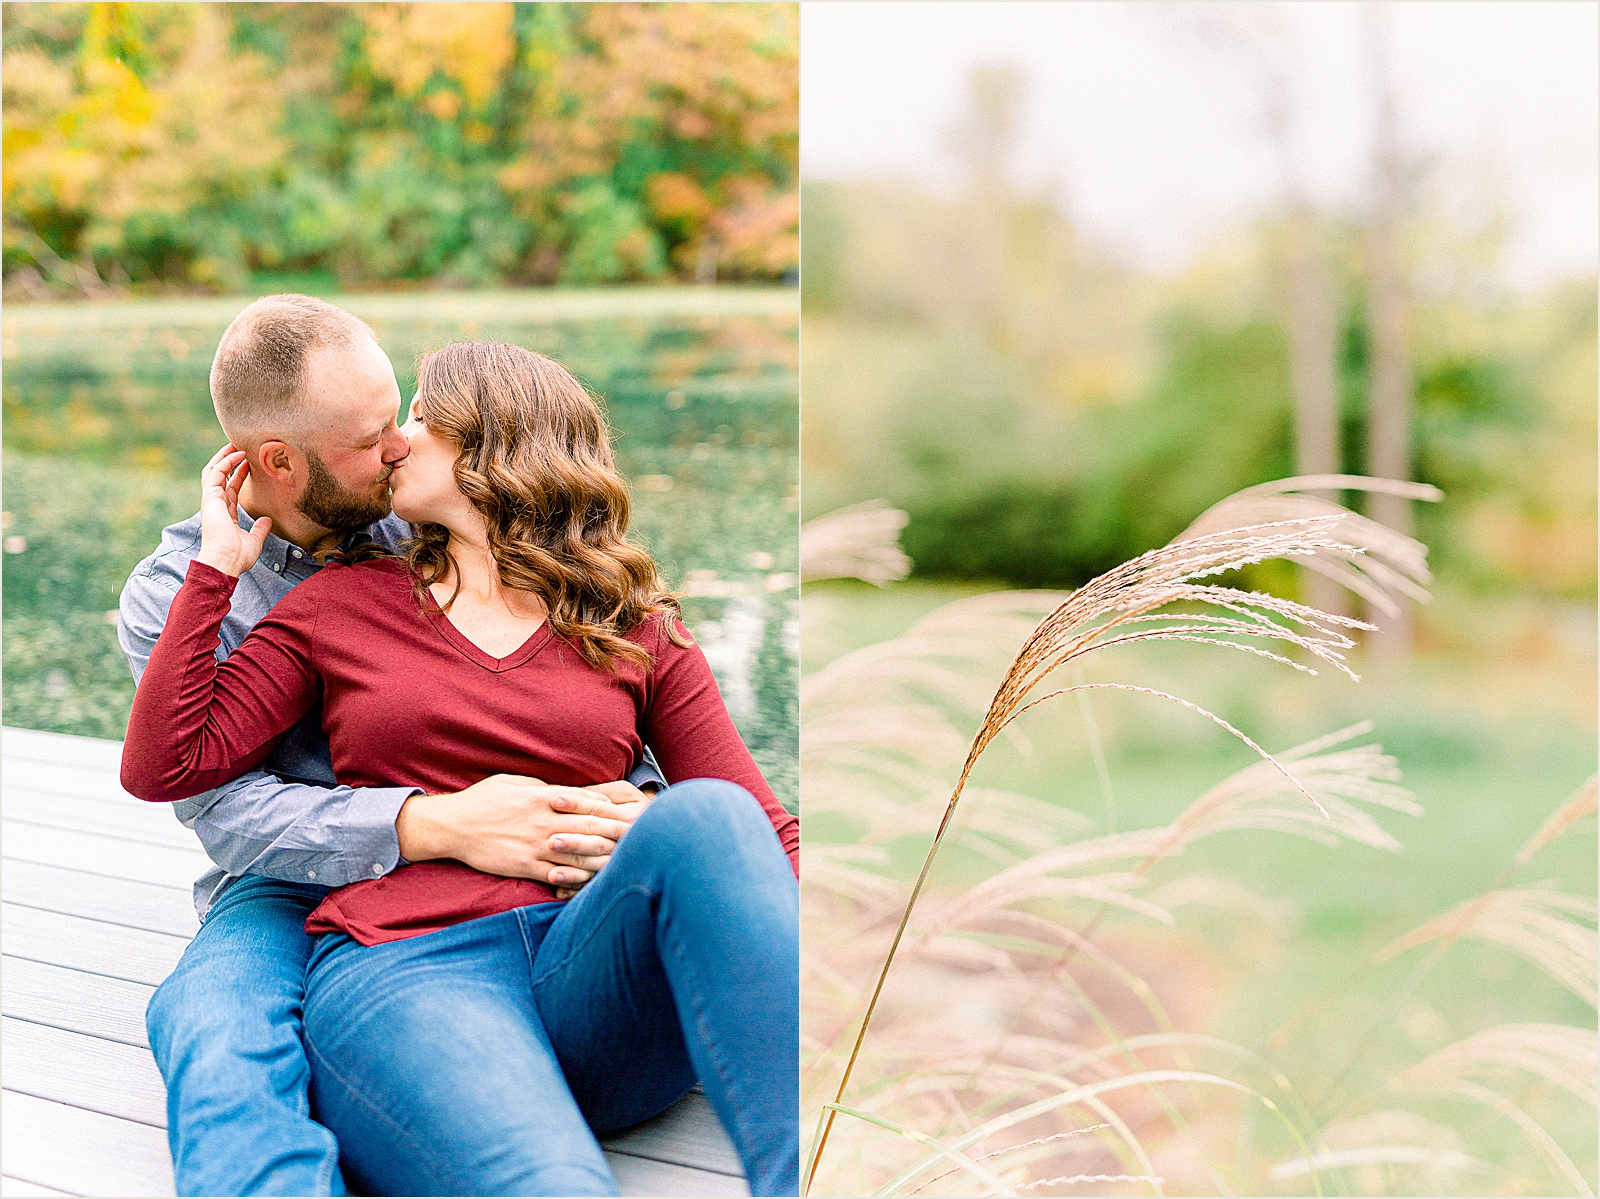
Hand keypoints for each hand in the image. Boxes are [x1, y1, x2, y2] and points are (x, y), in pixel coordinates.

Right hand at [194, 444, 271, 576]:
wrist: (226, 561)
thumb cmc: (238, 556)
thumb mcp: (254, 540)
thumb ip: (260, 529)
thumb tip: (268, 520)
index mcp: (225, 513)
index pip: (231, 488)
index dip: (239, 474)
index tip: (248, 463)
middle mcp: (216, 505)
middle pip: (220, 476)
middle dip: (228, 460)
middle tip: (240, 446)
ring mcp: (211, 500)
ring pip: (215, 470)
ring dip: (225, 456)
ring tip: (236, 443)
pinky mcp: (210, 498)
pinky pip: (216, 474)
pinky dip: (225, 462)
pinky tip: (237, 454)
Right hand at [396, 774, 642, 892]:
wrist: (453, 825)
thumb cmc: (483, 799)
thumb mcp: (516, 781)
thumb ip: (544, 787)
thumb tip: (567, 793)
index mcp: (545, 797)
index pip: (589, 803)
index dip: (614, 810)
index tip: (634, 813)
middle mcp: (545, 821)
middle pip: (592, 828)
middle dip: (620, 833)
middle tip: (643, 837)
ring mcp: (536, 845)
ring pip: (580, 854)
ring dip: (605, 858)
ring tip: (628, 861)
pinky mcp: (525, 866)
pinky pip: (558, 875)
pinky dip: (578, 878)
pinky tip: (594, 880)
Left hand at [550, 780, 656, 897]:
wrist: (660, 830)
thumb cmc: (631, 805)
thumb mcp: (622, 793)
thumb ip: (600, 793)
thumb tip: (571, 792)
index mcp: (629, 817)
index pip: (599, 809)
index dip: (577, 803)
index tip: (555, 800)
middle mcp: (627, 841)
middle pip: (597, 843)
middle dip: (574, 843)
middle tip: (549, 841)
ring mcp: (621, 861)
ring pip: (596, 867)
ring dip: (573, 872)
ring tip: (552, 874)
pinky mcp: (614, 877)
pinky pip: (594, 885)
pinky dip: (576, 889)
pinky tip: (559, 893)